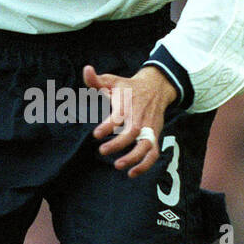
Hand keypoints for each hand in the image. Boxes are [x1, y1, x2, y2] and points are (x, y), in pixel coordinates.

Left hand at [84, 63, 176, 177]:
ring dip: (133, 158)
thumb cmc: (129, 87)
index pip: (119, 116)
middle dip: (118, 144)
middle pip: (132, 133)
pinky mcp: (154, 137)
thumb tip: (86, 70)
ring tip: (118, 166)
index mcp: (128, 104)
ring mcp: (149, 129)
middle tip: (102, 151)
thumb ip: (96, 80)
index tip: (96, 134)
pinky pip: (153, 153)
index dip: (108, 126)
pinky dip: (145, 165)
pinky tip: (131, 173)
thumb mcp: (113, 81)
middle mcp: (139, 117)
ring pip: (145, 146)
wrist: (157, 88)